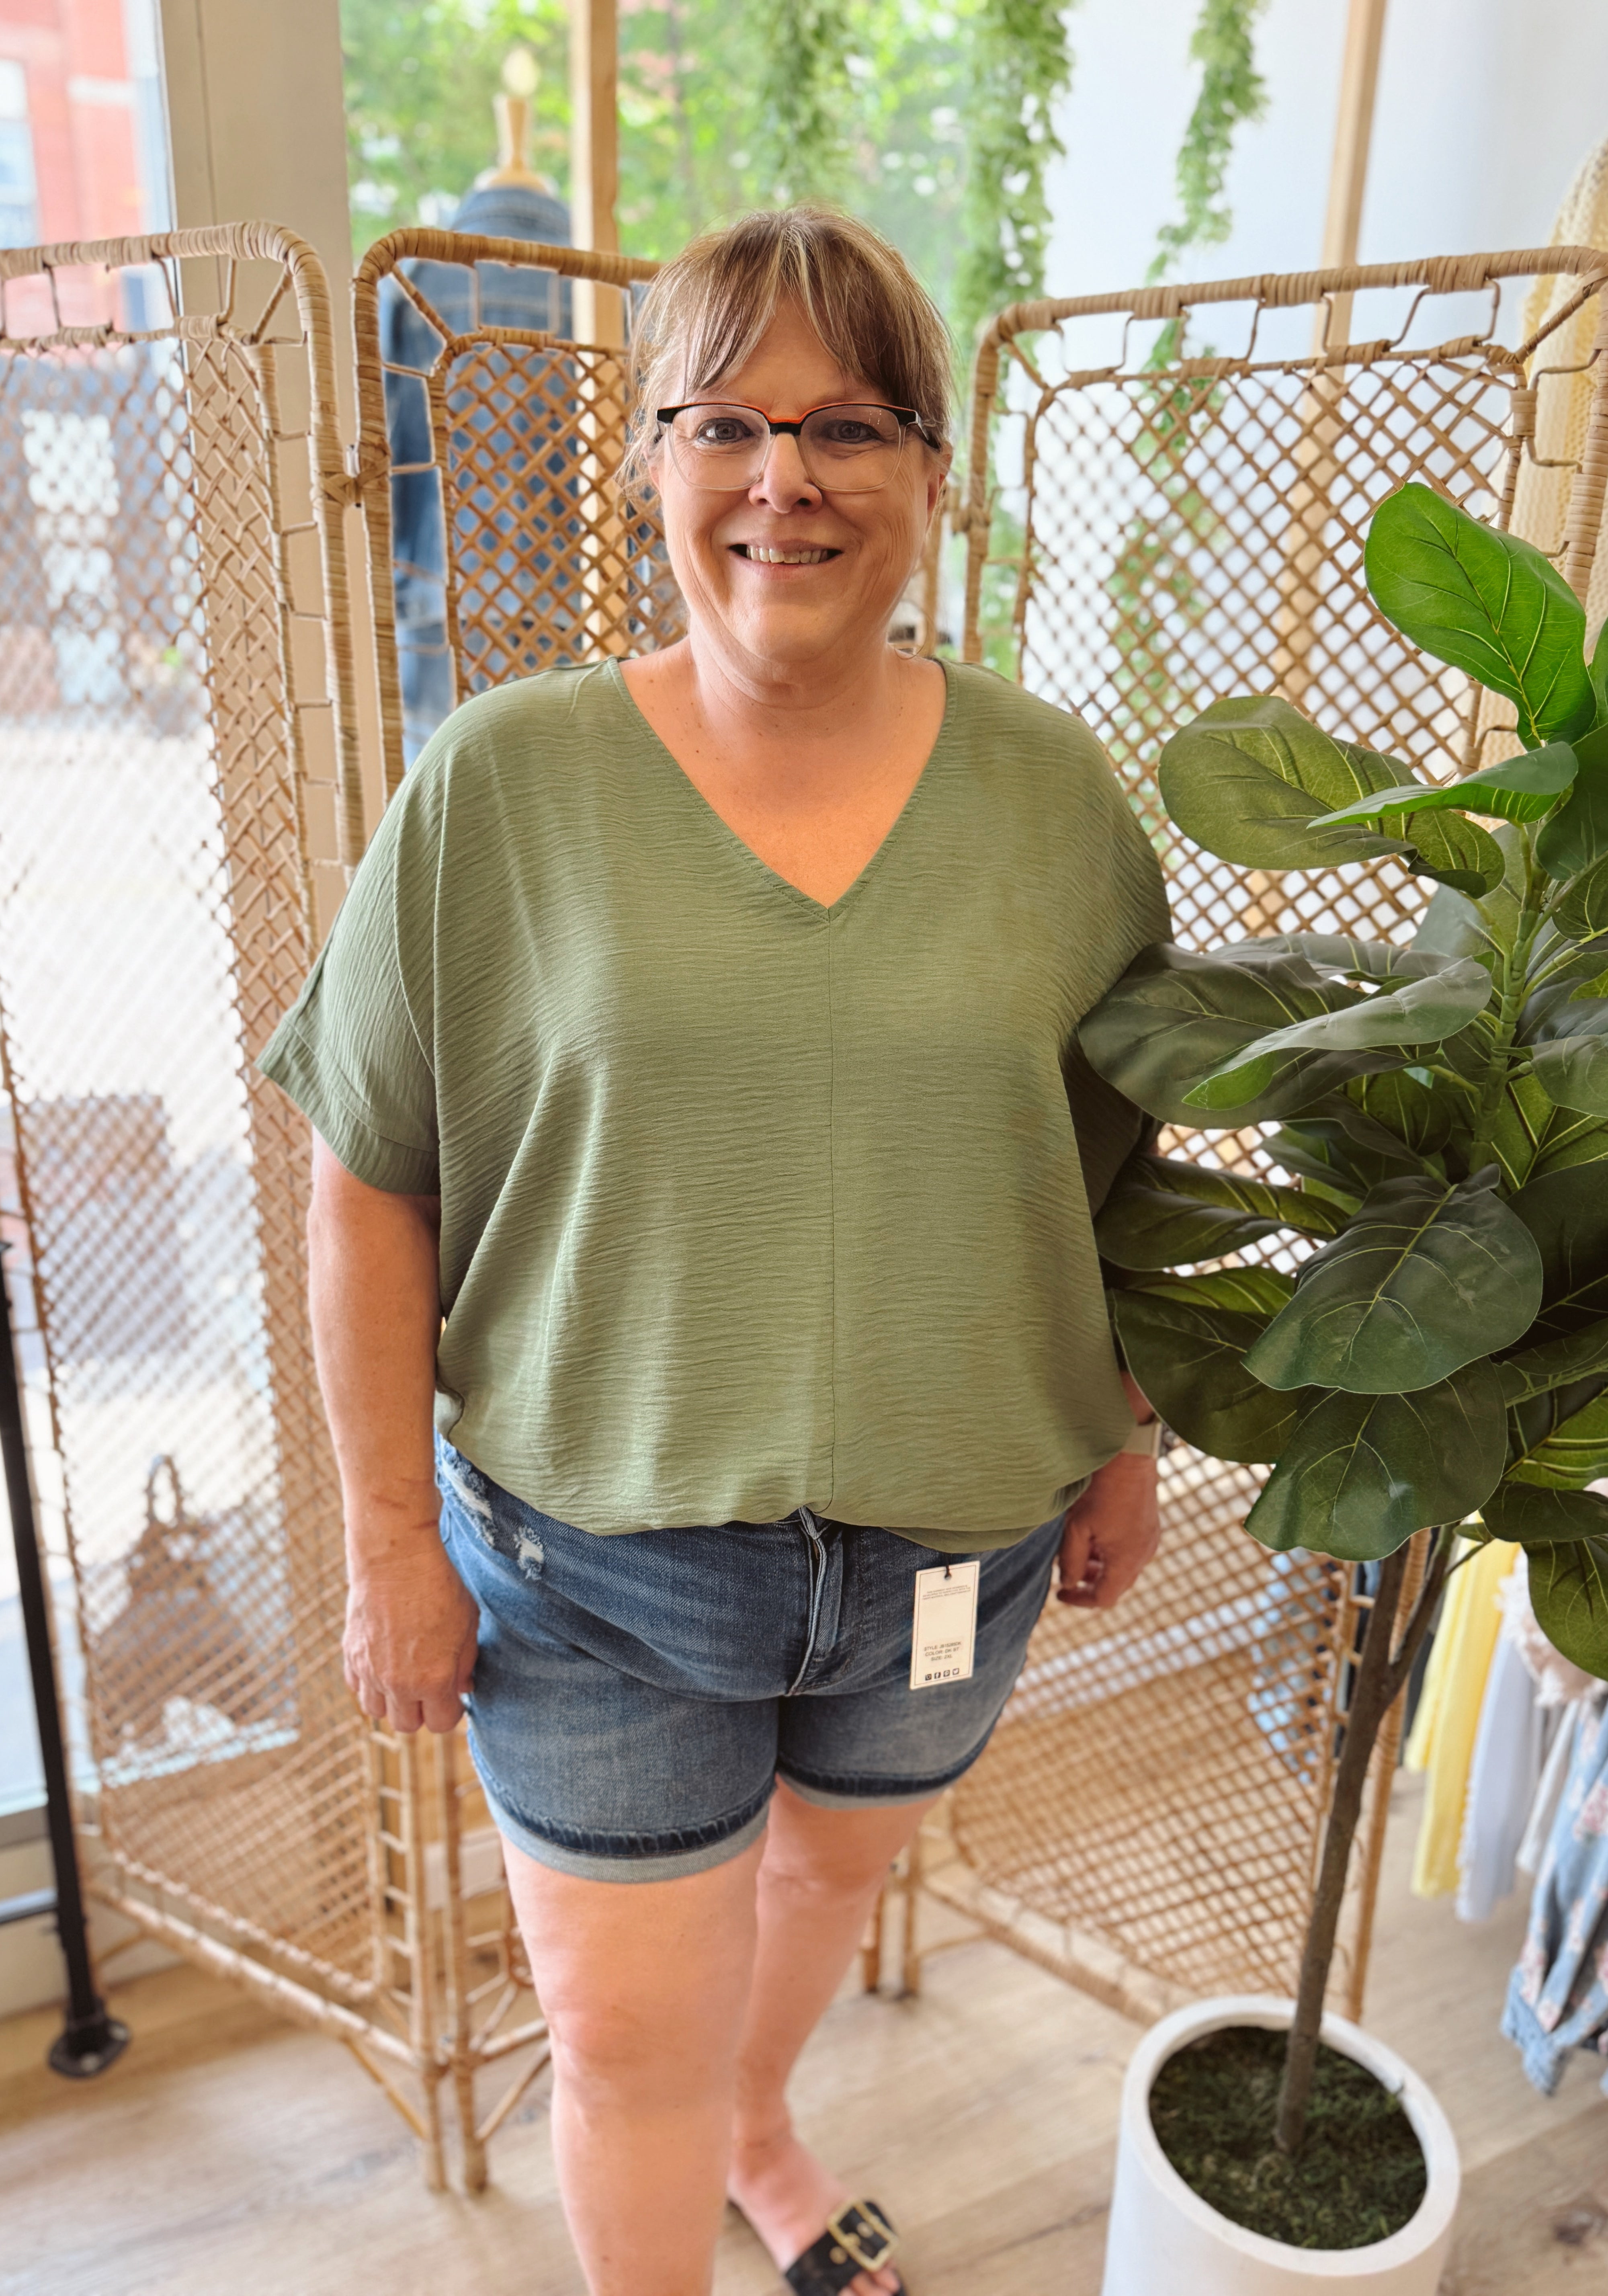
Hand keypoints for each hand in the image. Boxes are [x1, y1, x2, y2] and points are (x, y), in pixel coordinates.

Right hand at [343, 1524, 479, 1732]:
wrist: (396, 1558)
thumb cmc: (439, 1586)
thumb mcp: (468, 1624)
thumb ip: (465, 1663)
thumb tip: (462, 1688)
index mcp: (433, 1680)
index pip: (441, 1723)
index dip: (450, 1710)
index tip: (451, 1693)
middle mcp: (399, 1684)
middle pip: (407, 1725)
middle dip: (421, 1710)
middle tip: (428, 1685)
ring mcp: (370, 1671)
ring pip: (377, 1711)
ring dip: (391, 1701)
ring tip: (403, 1675)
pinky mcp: (350, 1655)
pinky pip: (357, 1687)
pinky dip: (369, 1682)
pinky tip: (382, 1661)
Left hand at [1056, 1451, 1160, 1609]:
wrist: (1129, 1457)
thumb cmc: (1101, 1490)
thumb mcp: (1076, 1528)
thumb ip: (1071, 1561)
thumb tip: (1068, 1583)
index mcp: (1126, 1560)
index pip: (1103, 1598)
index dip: (1079, 1600)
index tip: (1060, 1594)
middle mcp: (1144, 1555)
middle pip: (1116, 1586)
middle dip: (1090, 1583)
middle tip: (1068, 1573)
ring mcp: (1150, 1541)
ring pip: (1124, 1569)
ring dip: (1101, 1568)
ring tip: (1081, 1552)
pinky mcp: (1151, 1528)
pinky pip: (1132, 1552)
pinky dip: (1113, 1554)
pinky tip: (1097, 1537)